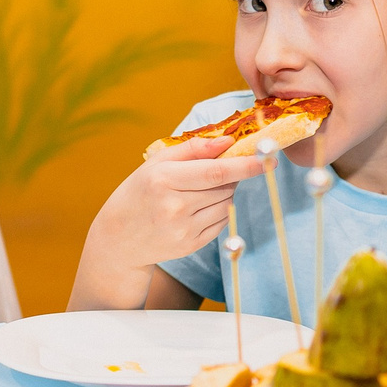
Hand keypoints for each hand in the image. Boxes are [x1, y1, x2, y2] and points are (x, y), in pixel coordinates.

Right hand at [68, 136, 266, 310]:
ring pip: (227, 204)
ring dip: (226, 192)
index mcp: (163, 180)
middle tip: (218, 169)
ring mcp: (184, 230)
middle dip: (232, 175)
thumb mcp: (156, 163)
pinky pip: (222, 221)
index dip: (245, 165)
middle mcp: (174, 207)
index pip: (215, 172)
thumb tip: (228, 141)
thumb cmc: (139, 192)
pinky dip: (219, 210)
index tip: (267, 159)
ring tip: (201, 190)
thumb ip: (193, 148)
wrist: (119, 239)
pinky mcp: (192, 245)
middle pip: (225, 187)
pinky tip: (198, 207)